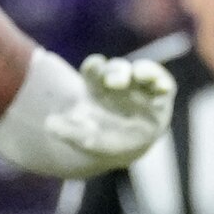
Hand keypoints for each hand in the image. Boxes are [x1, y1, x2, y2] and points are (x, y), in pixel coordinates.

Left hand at [45, 54, 174, 168]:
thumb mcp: (82, 137)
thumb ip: (68, 131)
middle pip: (119, 69)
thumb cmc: (100, 137)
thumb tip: (49, 124)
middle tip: (114, 82)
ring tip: (141, 74)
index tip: (94, 66)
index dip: (95, 67)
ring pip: (144, 72)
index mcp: (98, 88)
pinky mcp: (160, 98)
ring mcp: (141, 89)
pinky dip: (163, 83)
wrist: (123, 146)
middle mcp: (120, 84)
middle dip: (117, 72)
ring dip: (145, 71)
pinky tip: (162, 87)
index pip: (95, 71)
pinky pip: (165, 85)